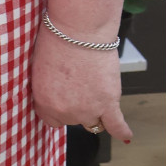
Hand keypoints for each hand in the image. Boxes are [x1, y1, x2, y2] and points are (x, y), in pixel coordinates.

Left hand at [30, 24, 131, 141]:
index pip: (52, 120)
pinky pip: (117, 125)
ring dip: (94, 107)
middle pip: (73, 119)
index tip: (62, 98)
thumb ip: (47, 89)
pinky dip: (122, 131)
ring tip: (93, 86)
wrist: (79, 30)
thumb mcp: (39, 68)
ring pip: (93, 120)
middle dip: (75, 104)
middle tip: (78, 82)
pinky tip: (126, 136)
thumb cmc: (57, 40)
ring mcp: (88, 110)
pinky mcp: (109, 103)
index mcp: (44, 102)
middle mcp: (66, 112)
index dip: (58, 107)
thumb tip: (56, 95)